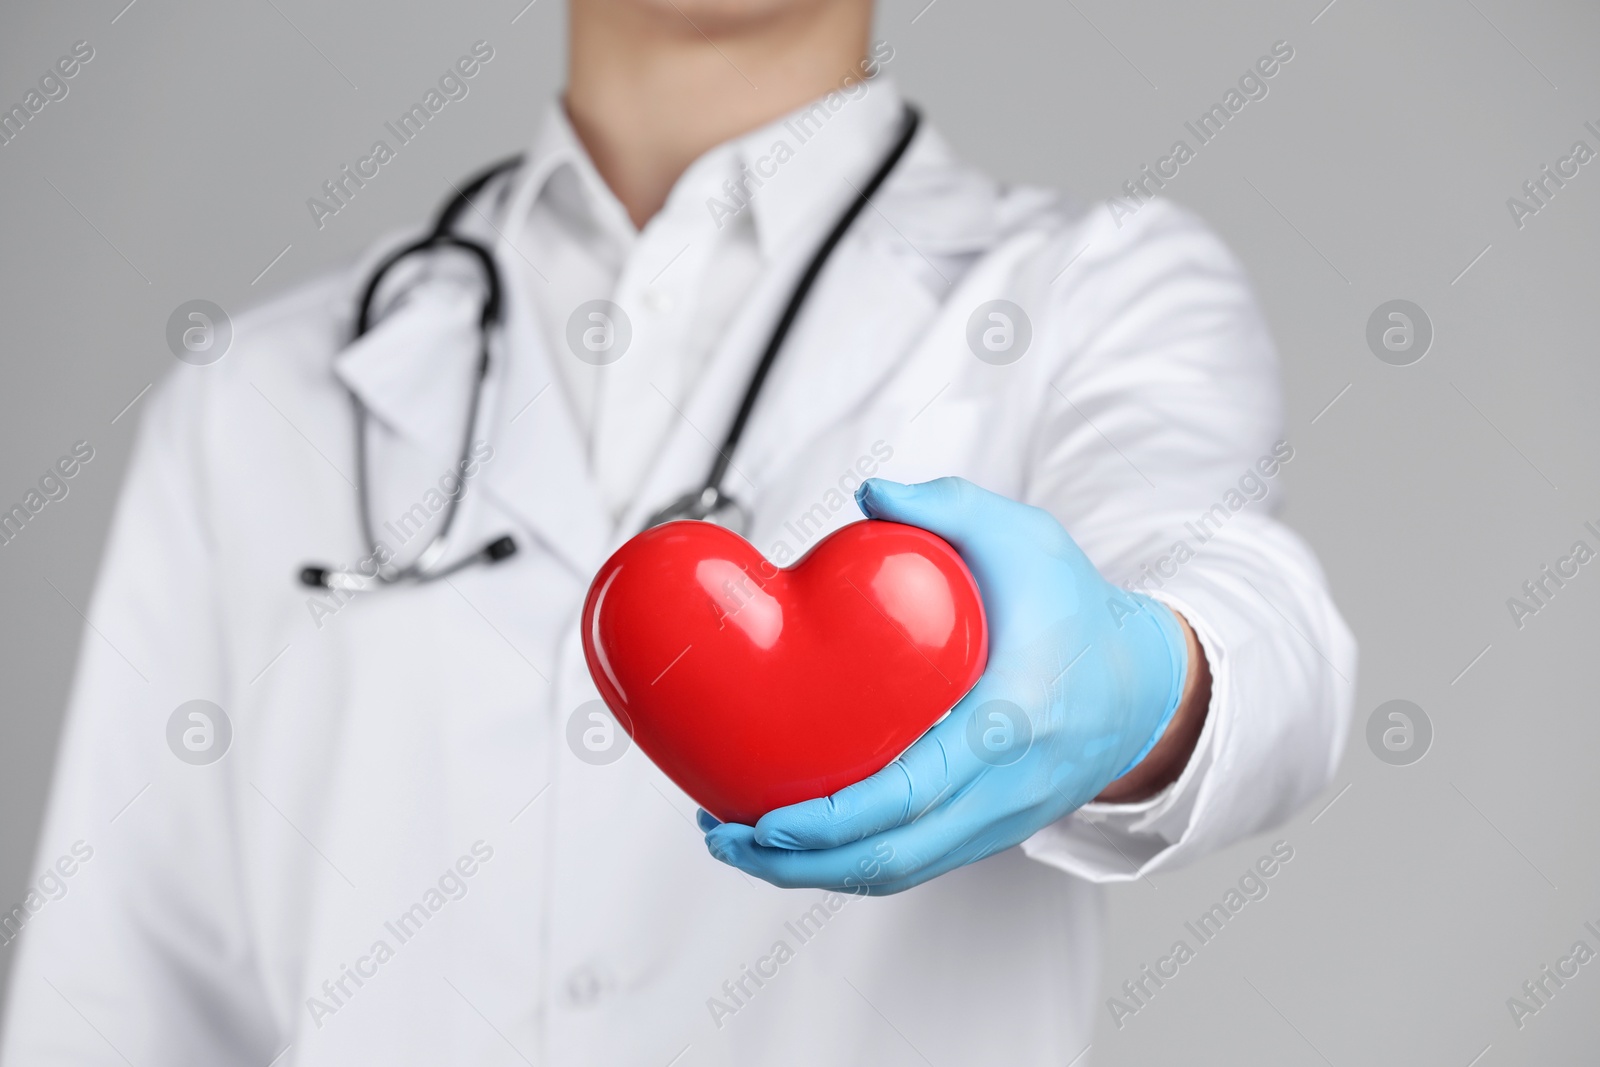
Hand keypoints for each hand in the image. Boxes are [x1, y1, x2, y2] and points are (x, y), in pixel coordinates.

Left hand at [701, 477, 1191, 894]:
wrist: (1146, 685)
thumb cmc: (1077, 609)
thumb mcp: (1025, 538)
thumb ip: (949, 506)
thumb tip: (869, 494)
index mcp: (1011, 721)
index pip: (916, 791)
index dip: (836, 820)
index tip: (769, 820)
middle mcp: (1007, 788)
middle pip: (895, 858)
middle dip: (800, 865)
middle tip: (725, 836)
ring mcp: (1000, 821)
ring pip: (899, 872)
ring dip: (814, 873)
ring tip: (740, 841)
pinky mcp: (989, 832)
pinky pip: (913, 863)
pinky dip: (849, 862)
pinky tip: (795, 838)